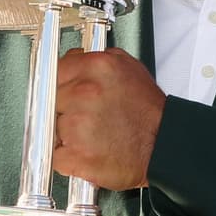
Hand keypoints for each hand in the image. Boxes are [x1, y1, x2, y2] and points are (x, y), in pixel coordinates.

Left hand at [52, 47, 165, 190]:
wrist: (165, 147)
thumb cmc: (148, 112)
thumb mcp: (128, 68)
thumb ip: (96, 59)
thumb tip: (72, 58)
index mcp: (96, 68)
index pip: (54, 71)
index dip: (60, 85)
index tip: (63, 93)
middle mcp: (85, 93)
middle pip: (50, 99)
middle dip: (63, 108)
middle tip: (85, 116)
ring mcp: (77, 125)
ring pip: (52, 127)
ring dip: (66, 133)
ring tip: (92, 134)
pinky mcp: (75, 155)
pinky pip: (56, 155)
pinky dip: (68, 157)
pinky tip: (88, 151)